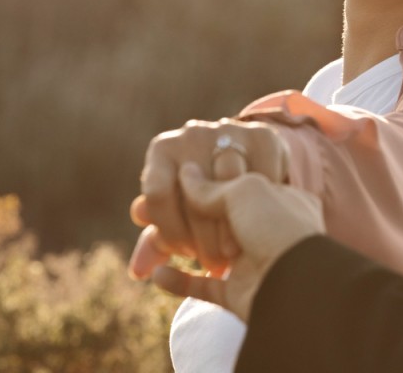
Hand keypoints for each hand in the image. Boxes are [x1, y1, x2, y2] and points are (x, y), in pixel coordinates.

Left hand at [128, 118, 288, 278]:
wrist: (241, 156)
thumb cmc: (199, 195)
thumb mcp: (177, 214)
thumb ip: (157, 241)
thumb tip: (139, 270)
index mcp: (163, 150)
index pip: (158, 194)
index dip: (170, 230)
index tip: (184, 252)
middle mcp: (192, 134)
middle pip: (196, 193)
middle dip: (203, 238)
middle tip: (213, 263)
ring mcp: (229, 131)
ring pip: (231, 183)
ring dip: (233, 226)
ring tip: (234, 251)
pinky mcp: (263, 135)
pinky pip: (262, 174)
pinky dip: (263, 203)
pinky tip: (258, 223)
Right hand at [151, 163, 324, 320]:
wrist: (294, 284)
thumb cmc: (276, 225)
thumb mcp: (244, 189)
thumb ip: (210, 184)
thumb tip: (185, 174)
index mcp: (277, 195)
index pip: (234, 179)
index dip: (205, 177)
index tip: (179, 173)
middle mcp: (266, 224)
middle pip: (216, 214)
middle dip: (186, 213)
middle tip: (148, 212)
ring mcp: (252, 258)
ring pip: (206, 246)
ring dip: (180, 243)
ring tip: (153, 240)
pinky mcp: (237, 291)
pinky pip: (201, 286)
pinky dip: (178, 281)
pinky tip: (156, 275)